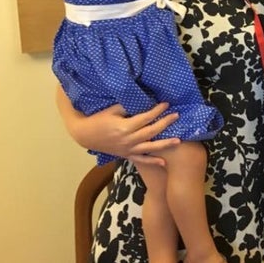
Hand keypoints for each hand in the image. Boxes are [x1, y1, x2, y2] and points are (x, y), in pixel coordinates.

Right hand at [56, 87, 179, 165]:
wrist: (85, 135)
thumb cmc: (98, 119)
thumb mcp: (112, 110)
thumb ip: (128, 106)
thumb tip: (146, 100)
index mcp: (124, 127)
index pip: (145, 118)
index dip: (157, 110)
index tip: (167, 104)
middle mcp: (128, 140)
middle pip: (151, 132)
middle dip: (165, 123)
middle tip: (176, 116)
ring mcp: (128, 149)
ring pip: (149, 147)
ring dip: (164, 144)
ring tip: (178, 141)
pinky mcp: (126, 155)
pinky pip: (141, 160)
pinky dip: (152, 162)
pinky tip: (164, 163)